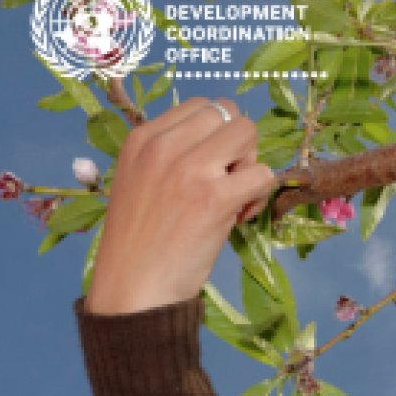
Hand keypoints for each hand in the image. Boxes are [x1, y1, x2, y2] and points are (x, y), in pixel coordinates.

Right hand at [85, 97, 275, 314]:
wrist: (133, 289)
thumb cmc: (139, 245)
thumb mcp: (140, 183)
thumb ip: (171, 158)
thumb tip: (220, 150)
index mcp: (142, 138)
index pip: (201, 106)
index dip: (217, 135)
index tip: (211, 168)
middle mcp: (164, 145)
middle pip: (229, 113)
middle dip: (238, 146)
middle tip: (228, 183)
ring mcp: (189, 169)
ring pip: (248, 134)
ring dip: (251, 165)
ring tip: (236, 199)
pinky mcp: (214, 198)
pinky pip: (262, 174)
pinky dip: (260, 195)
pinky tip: (241, 217)